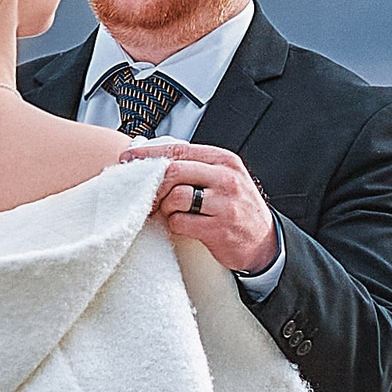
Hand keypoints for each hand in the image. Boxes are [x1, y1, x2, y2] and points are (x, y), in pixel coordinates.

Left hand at [121, 140, 279, 274]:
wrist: (264, 242)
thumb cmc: (236, 208)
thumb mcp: (223, 178)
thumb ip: (194, 166)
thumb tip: (152, 157)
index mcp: (223, 160)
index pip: (178, 149)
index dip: (148, 153)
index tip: (127, 158)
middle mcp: (225, 178)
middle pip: (173, 170)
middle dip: (153, 184)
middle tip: (144, 195)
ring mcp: (224, 203)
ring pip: (175, 196)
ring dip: (165, 207)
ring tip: (170, 212)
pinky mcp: (218, 228)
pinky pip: (180, 222)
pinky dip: (175, 225)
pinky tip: (183, 226)